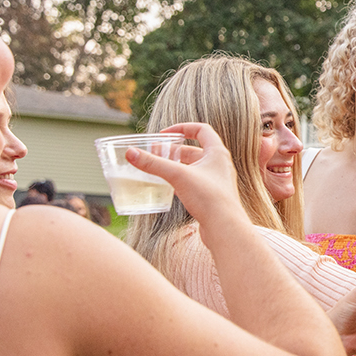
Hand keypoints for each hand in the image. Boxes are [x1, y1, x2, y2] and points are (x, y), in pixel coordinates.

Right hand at [126, 122, 242, 227]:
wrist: (224, 228)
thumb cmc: (209, 198)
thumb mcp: (178, 176)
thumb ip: (154, 164)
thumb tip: (130, 153)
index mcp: (217, 153)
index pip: (201, 130)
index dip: (182, 127)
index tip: (164, 134)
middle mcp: (220, 165)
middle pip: (195, 150)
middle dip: (174, 150)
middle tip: (155, 153)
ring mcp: (217, 181)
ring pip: (194, 168)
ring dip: (177, 166)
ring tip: (159, 168)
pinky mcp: (213, 196)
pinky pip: (195, 183)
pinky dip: (182, 181)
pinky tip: (169, 187)